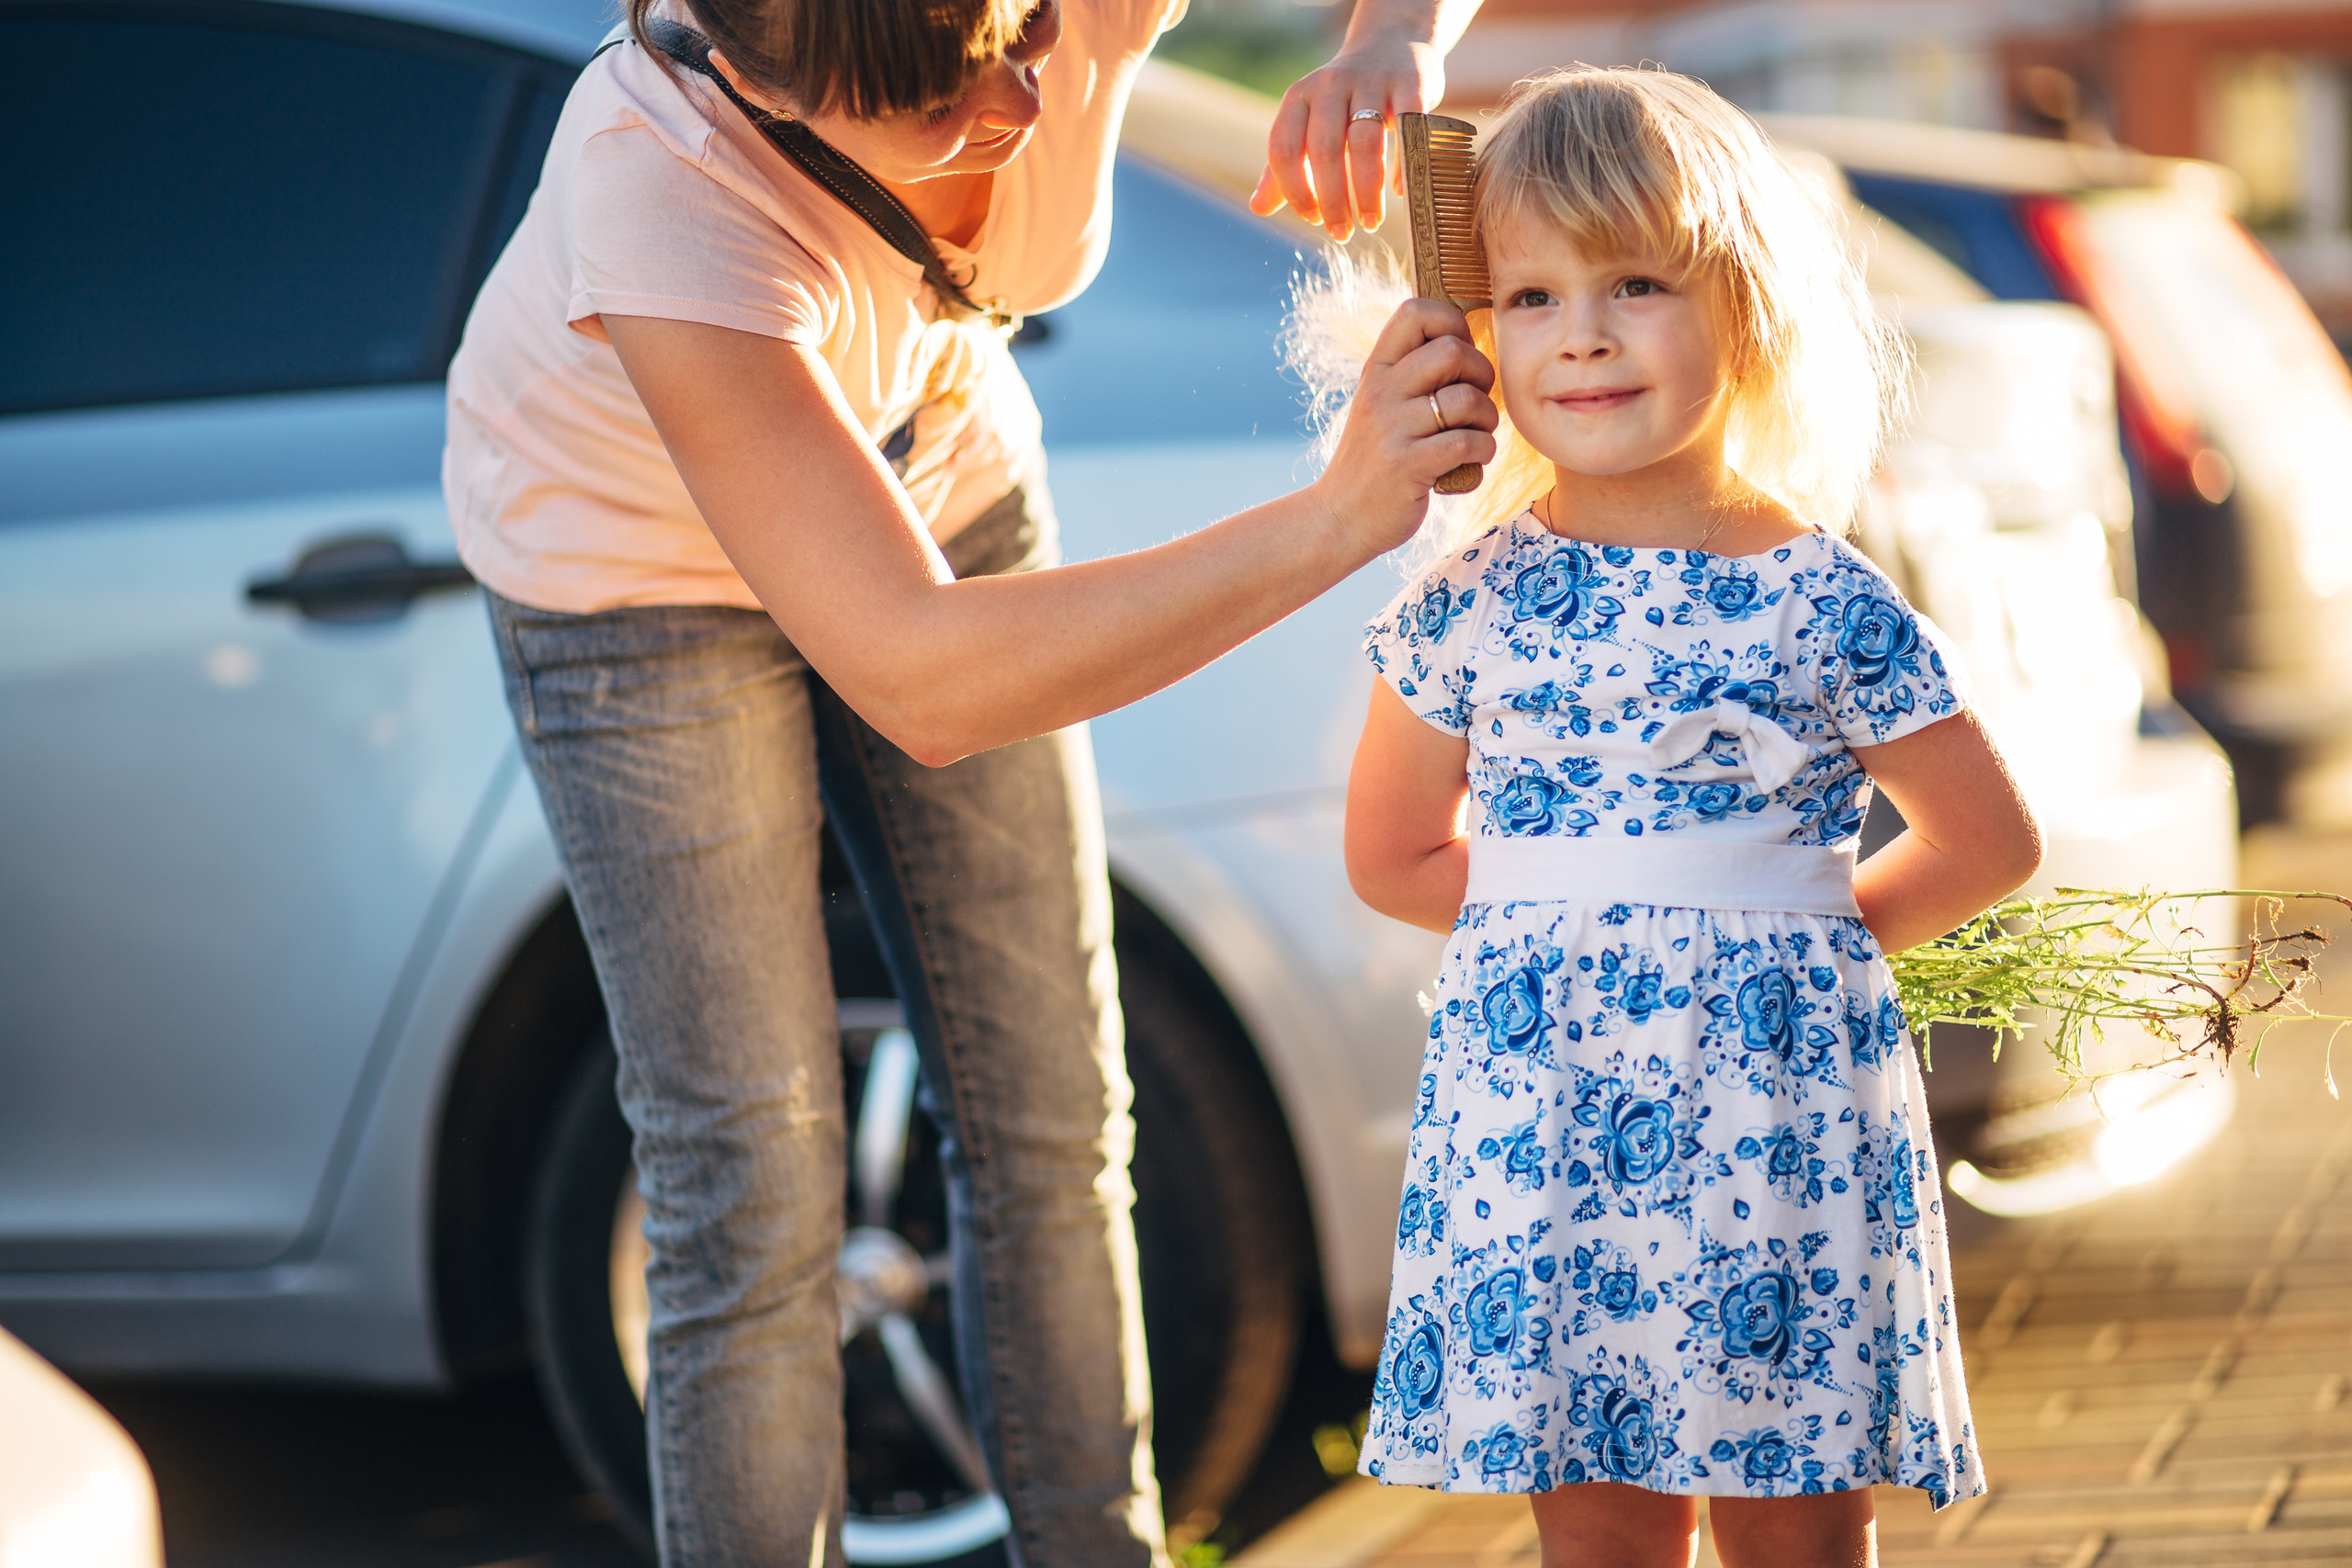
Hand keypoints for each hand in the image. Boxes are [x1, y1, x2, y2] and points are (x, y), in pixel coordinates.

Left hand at [1252, 29, 1444, 239]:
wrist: (1391, 44)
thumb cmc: (1344, 99)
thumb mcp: (1308, 123)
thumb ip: (1284, 164)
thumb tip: (1257, 208)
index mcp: (1298, 97)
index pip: (1284, 150)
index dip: (1295, 190)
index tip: (1312, 218)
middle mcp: (1330, 85)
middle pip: (1324, 151)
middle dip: (1333, 200)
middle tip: (1343, 232)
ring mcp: (1371, 82)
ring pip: (1365, 144)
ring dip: (1367, 191)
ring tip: (1370, 221)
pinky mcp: (1410, 83)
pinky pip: (1406, 129)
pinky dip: (1404, 165)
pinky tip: (1402, 192)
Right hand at [1312, 297, 1496, 552]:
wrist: (1339, 518)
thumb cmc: (1374, 461)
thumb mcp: (1380, 407)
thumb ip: (1411, 374)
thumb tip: (1464, 343)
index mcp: (1375, 371)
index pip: (1415, 311)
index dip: (1452, 323)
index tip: (1460, 357)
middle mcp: (1380, 392)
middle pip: (1452, 350)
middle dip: (1481, 374)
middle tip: (1475, 403)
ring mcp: (1392, 428)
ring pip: (1467, 400)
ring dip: (1487, 421)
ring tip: (1475, 437)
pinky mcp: (1407, 466)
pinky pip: (1468, 443)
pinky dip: (1481, 455)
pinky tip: (1467, 467)